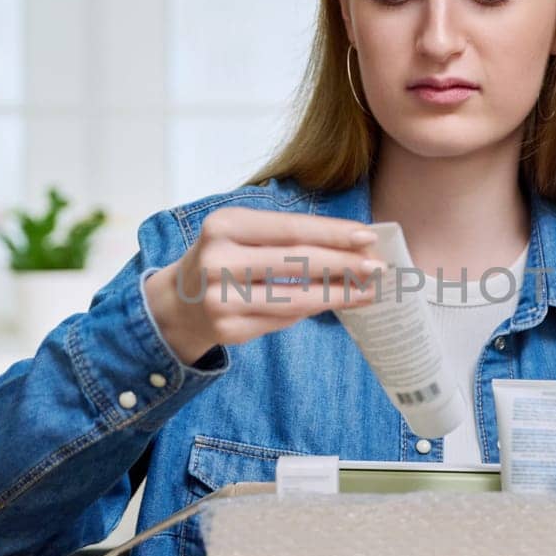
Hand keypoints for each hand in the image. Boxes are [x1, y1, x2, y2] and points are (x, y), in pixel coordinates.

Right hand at [144, 207, 384, 364]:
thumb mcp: (242, 234)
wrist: (178, 301)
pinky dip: (312, 311)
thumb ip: (288, 237)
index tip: (369, 236)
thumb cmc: (224, 258)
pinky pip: (282, 320)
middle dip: (343, 265)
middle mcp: (218, 261)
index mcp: (225, 226)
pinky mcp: (227, 330)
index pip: (290, 228)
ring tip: (367, 291)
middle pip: (296, 263)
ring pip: (294, 298)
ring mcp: (220, 299)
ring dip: (337, 295)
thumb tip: (353, 244)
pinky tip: (335, 304)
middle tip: (378, 268)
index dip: (333, 233)